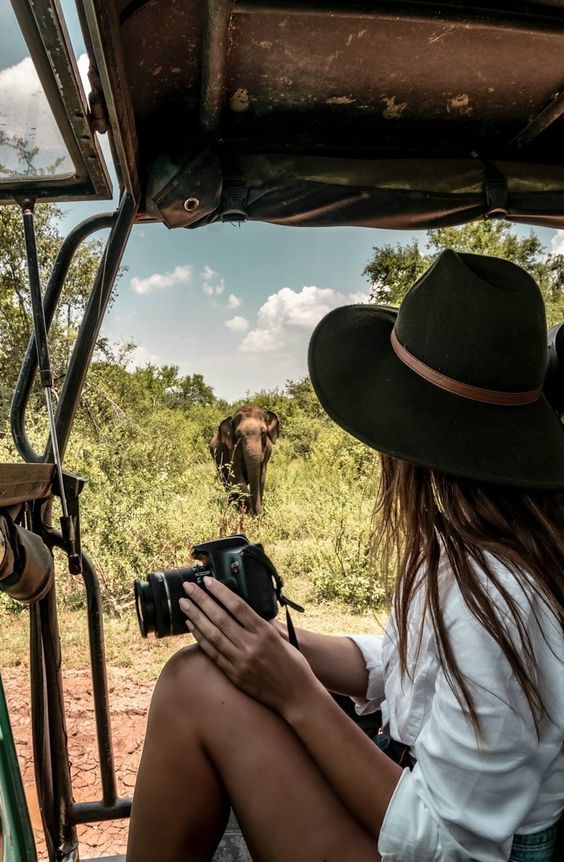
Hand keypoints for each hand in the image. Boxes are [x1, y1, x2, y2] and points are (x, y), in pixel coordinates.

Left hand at [179, 577, 320, 717]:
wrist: (297, 696)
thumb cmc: (293, 664)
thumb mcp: (281, 637)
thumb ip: (262, 624)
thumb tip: (244, 609)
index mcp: (265, 632)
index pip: (237, 606)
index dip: (220, 592)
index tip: (207, 581)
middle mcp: (251, 645)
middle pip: (220, 618)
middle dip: (201, 600)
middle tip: (188, 588)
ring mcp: (241, 661)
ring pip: (212, 635)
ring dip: (195, 617)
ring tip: (184, 604)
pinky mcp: (234, 675)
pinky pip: (212, 653)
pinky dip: (200, 638)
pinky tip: (191, 627)